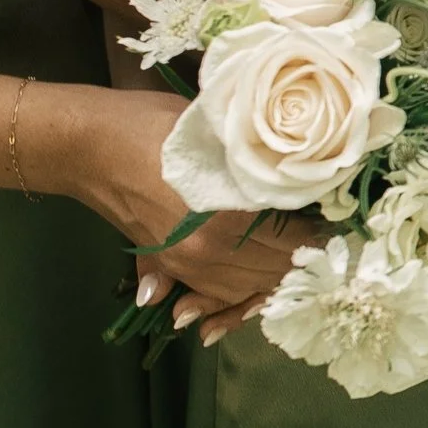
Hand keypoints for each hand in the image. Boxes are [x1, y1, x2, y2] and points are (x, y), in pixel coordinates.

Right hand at [55, 87, 307, 331]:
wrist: (88, 145)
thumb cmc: (155, 126)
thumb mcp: (219, 133)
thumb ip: (258, 163)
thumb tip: (303, 183)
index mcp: (229, 216)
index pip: (296, 240)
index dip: (322, 233)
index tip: (340, 222)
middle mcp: (209, 251)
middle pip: (275, 271)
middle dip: (303, 260)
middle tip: (325, 242)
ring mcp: (184, 264)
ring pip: (245, 289)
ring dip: (272, 280)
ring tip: (296, 263)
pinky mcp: (164, 267)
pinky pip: (211, 296)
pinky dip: (232, 300)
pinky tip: (249, 297)